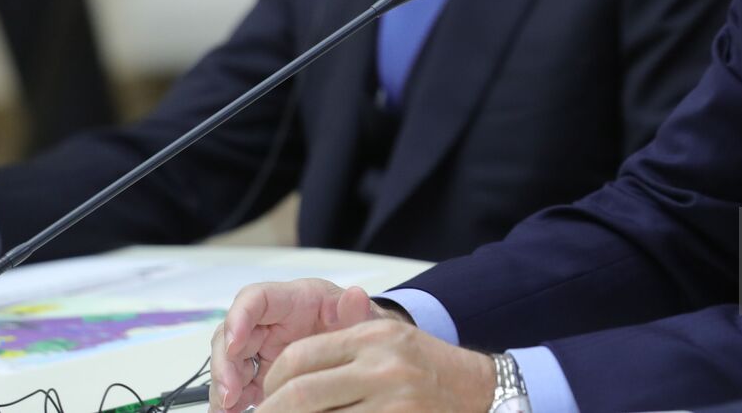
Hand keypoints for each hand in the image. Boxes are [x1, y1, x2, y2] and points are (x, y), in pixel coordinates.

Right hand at [208, 279, 403, 410]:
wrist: (362, 351)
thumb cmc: (358, 326)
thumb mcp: (363, 317)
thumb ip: (357, 312)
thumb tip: (355, 295)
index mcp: (294, 300)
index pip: (256, 298)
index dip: (239, 317)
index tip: (235, 343)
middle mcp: (270, 322)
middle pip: (232, 333)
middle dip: (225, 363)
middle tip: (230, 394)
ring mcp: (261, 349)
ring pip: (229, 362)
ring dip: (224, 386)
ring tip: (229, 409)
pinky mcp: (259, 374)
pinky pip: (236, 386)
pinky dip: (229, 401)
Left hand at [255, 321, 495, 411]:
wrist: (475, 389)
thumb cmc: (423, 366)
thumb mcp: (389, 337)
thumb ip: (345, 336)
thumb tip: (287, 363)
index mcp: (374, 337)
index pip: (300, 356)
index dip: (273, 381)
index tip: (266, 396)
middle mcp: (382, 367)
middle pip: (301, 394)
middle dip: (271, 411)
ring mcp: (391, 401)